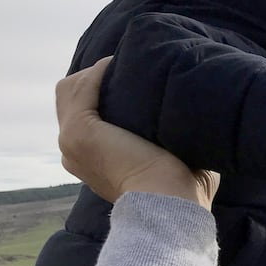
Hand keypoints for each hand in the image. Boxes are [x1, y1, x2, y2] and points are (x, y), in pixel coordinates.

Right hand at [56, 58, 219, 208]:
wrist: (171, 205)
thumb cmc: (181, 191)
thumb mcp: (169, 163)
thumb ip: (169, 144)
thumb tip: (193, 126)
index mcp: (90, 163)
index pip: (83, 119)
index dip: (100, 96)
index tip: (127, 82)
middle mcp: (74, 153)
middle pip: (71, 100)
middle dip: (93, 80)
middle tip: (124, 67)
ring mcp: (72, 141)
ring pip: (72, 91)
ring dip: (95, 72)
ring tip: (122, 61)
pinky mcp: (81, 131)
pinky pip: (83, 89)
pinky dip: (98, 72)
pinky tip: (116, 62)